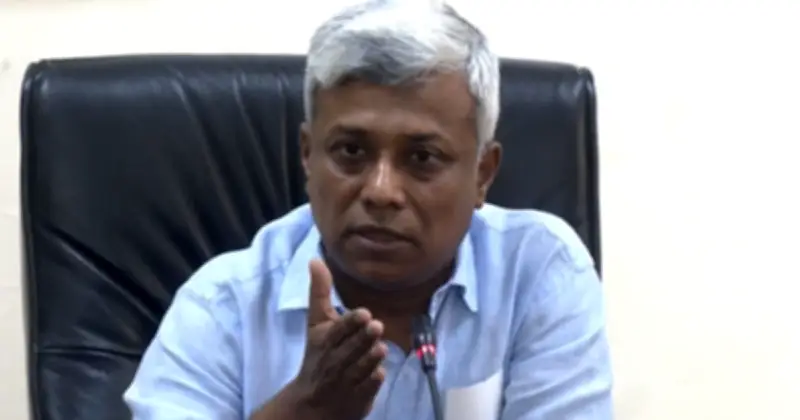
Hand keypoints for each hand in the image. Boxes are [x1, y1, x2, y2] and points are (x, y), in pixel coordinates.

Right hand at [288, 259, 386, 419]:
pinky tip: (380, 373)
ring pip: (359, 369)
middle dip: (362, 339)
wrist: (311, 402)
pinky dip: (372, 382)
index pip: (337, 332)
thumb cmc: (318, 354)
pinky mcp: (358, 397)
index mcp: (324, 341)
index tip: (364, 313)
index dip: (350, 323)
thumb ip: (319, 292)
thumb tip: (315, 260)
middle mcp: (334, 361)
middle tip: (376, 326)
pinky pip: (367, 389)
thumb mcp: (316, 323)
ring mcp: (346, 381)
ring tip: (381, 347)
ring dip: (370, 359)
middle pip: (349, 349)